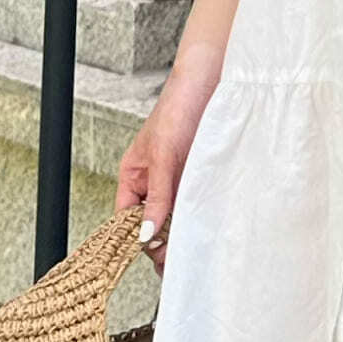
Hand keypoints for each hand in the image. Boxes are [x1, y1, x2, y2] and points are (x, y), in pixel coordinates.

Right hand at [115, 60, 217, 259]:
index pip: (127, 217)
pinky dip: (199, 218)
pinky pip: (196, 205)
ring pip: (176, 217)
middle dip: (161, 242)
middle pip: (152, 222)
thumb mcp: (163, 154)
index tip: (152, 255)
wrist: (215, 81)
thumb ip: (156, 195)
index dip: (136, 238)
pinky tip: (205, 230)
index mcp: (135, 175)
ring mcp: (179, 180)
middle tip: (175, 260)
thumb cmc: (179, 106)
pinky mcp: (200, 178)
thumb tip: (146, 233)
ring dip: (182, 233)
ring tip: (190, 251)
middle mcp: (155, 181)